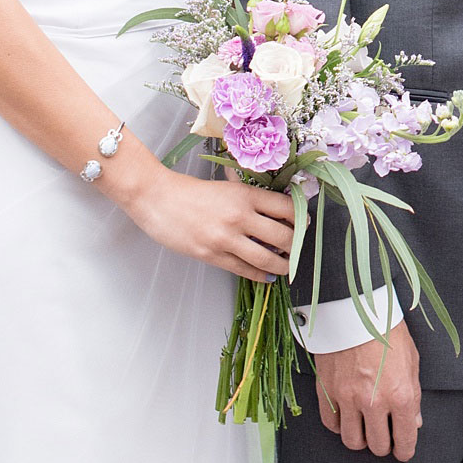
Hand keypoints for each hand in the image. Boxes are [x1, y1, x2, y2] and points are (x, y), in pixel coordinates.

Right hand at [125, 165, 295, 281]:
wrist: (158, 199)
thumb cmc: (190, 192)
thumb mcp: (227, 186)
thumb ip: (250, 199)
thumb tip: (276, 213)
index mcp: (245, 195)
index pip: (287, 208)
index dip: (301, 218)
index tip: (304, 225)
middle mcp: (240, 216)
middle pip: (283, 236)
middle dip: (295, 245)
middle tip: (297, 249)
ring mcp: (226, 238)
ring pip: (267, 258)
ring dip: (283, 265)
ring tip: (286, 267)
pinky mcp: (212, 255)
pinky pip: (244, 270)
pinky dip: (260, 275)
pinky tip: (266, 276)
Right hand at [313, 319, 421, 458]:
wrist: (356, 310)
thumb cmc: (387, 331)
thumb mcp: (412, 362)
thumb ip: (413, 396)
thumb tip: (413, 421)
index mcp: (401, 394)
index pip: (405, 440)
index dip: (405, 450)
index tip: (402, 451)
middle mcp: (374, 401)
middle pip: (377, 446)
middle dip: (384, 446)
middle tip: (385, 438)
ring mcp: (348, 398)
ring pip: (352, 441)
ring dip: (361, 439)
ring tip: (366, 429)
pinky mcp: (327, 392)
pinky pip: (332, 424)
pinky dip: (340, 426)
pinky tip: (347, 418)